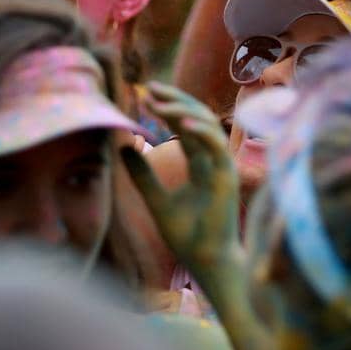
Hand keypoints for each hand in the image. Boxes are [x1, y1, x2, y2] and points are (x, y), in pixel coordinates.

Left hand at [122, 83, 243, 286]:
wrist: (205, 261)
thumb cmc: (186, 235)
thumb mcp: (154, 199)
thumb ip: (141, 174)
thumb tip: (122, 147)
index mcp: (200, 163)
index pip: (186, 126)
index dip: (168, 108)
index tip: (144, 95)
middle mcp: (213, 160)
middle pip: (198, 118)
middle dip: (175, 99)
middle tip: (149, 88)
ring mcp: (223, 166)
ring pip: (208, 125)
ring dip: (184, 110)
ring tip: (158, 102)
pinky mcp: (228, 175)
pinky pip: (216, 145)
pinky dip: (200, 131)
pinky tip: (179, 123)